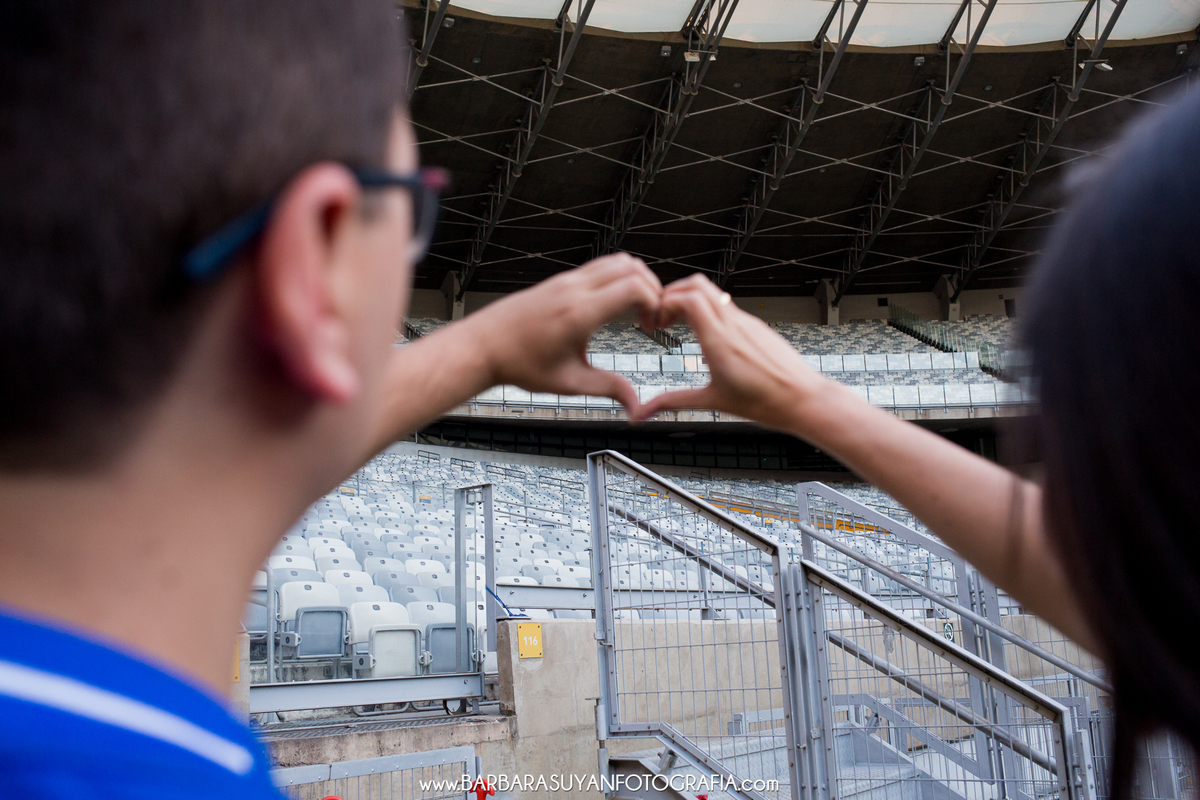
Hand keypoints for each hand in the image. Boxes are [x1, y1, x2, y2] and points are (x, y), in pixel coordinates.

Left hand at [465, 253, 662, 414]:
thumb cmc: (518, 364)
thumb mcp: (568, 382)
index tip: (652, 325)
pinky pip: (598, 267)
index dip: (655, 302)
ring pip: (615, 261)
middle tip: (650, 315)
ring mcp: (565, 281)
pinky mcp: (558, 281)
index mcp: (580, 313)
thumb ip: (607, 389)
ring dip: (634, 280)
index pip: (634, 287)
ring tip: (634, 310)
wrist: (483, 347)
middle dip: (651, 288)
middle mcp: (574, 289)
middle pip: (631, 266)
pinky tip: (611, 307)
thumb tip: (635, 406)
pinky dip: (616, 278)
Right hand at [636, 273, 830, 429]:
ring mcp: (747, 322)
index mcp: (719, 341)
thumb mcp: (712, 402)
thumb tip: (644, 412)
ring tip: (679, 322)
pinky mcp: (756, 326)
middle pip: (697, 285)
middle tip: (662, 315)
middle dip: (672, 294)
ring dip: (690, 299)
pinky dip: (708, 309)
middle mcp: (734, 325)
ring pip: (713, 292)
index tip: (656, 321)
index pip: (687, 299)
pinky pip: (727, 306)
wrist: (803, 399)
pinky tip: (705, 333)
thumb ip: (673, 402)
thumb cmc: (766, 402)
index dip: (665, 303)